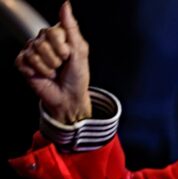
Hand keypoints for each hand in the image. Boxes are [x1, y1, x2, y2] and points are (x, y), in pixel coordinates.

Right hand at [15, 1, 90, 123]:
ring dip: (47, 68)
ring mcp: (32, 51)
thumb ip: (71, 28)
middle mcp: (43, 40)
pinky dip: (36, 72)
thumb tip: (65, 5)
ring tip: (54, 72)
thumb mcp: (80, 52)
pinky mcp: (24, 63)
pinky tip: (42, 75)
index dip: (62, 48)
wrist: (70, 97)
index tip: (68, 56)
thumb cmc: (77, 76)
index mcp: (58, 35)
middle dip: (55, 60)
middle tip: (61, 66)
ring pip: (33, 53)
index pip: (53, 32)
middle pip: (42, 43)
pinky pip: (24, 62)